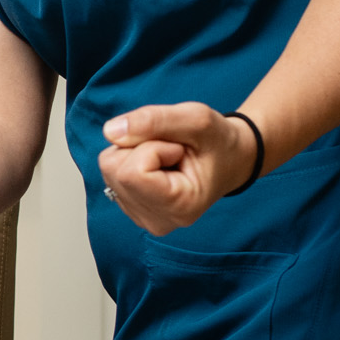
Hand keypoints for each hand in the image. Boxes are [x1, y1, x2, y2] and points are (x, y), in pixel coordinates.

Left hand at [97, 104, 259, 235]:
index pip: (131, 172)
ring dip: (135, 151)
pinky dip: (130, 159)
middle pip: (115, 168)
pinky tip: (158, 166)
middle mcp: (157, 221)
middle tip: (175, 152)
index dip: (152, 146)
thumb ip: (155, 120)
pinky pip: (111, 171)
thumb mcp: (197, 119)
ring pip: (109, 167)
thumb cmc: (218, 141)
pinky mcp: (130, 208)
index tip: (180, 150)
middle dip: (141, 146)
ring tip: (169, 158)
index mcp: (179, 208)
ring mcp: (141, 218)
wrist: (230, 159)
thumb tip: (110, 130)